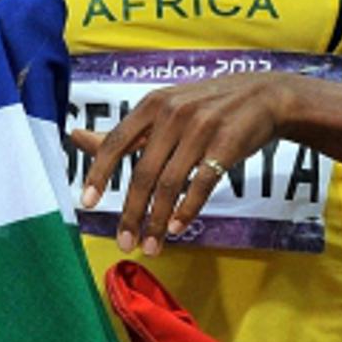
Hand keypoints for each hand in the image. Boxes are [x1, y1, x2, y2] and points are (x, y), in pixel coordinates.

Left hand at [71, 73, 297, 256]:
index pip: (116, 143)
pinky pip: (202, 184)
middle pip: (144, 173)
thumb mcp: (164, 110)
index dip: (98, 174)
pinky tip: (177, 227)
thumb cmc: (207, 106)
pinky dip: (187, 209)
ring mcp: (201, 128)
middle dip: (131, 213)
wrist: (265, 96)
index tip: (86, 203)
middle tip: (124, 241)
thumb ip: (125, 132)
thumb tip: (76, 137)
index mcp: (152, 105)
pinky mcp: (227, 144)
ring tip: (152, 245)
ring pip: (171, 184)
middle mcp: (173, 114)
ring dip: (158, 220)